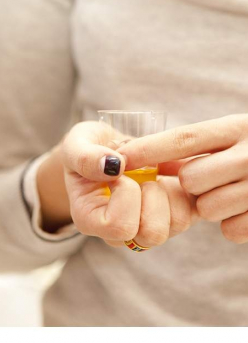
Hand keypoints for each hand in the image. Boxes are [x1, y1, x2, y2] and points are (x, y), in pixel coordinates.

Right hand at [55, 121, 197, 247]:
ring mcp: (149, 226)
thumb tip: (113, 166)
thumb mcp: (76, 145)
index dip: (126, 193)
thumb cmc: (88, 149)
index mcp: (91, 221)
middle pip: (152, 234)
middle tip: (139, 174)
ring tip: (152, 172)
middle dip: (151, 194)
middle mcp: (121, 233)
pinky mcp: (174, 214)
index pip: (120, 227)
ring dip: (169, 189)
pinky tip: (168, 172)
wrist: (108, 148)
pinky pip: (194, 209)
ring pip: (178, 224)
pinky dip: (186, 186)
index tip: (119, 171)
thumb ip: (84, 157)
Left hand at [118, 114, 247, 243]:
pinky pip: (229, 230)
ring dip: (209, 204)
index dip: (149, 150)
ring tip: (226, 192)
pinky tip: (243, 208)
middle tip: (205, 178)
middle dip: (190, 183)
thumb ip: (191, 148)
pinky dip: (230, 223)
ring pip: (207, 207)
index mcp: (239, 127)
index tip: (121, 159)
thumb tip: (143, 159)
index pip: (184, 139)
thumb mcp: (231, 136)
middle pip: (192, 178)